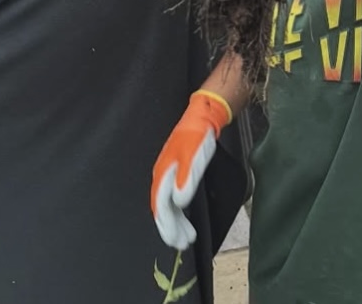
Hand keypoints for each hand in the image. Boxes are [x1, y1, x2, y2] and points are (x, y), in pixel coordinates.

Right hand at [151, 90, 231, 249]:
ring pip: (168, 204)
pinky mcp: (176, 172)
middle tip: (182, 244)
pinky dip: (177, 211)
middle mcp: (163, 175)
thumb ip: (186, 178)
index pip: (161, 205)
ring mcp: (168, 174)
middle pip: (163, 208)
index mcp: (163, 172)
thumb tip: (179, 201)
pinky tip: (183, 217)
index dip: (167, 225)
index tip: (175, 241)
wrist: (201, 117)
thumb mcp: (193, 156)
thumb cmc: (196, 135)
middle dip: (171, 227)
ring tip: (186, 236)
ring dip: (175, 221)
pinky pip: (172, 197)